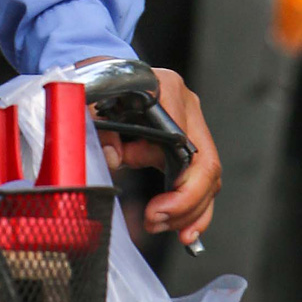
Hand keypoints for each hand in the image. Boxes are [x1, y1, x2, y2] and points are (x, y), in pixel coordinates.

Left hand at [99, 66, 219, 245]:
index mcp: (167, 89)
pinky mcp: (189, 140)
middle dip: (185, 204)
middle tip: (156, 222)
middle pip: (206, 165)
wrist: (105, 72)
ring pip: (209, 176)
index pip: (186, 143)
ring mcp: (192, 122)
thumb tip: (113, 160)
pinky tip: (185, 229)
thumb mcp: (92, 104)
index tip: (157, 209)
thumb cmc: (100, 87)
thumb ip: (101, 130)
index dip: (179, 184)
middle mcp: (187, 105)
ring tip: (164, 228)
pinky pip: (202, 178)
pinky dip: (195, 206)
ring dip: (191, 210)